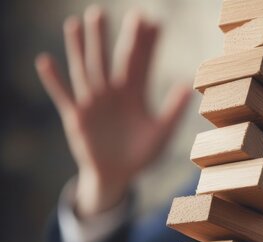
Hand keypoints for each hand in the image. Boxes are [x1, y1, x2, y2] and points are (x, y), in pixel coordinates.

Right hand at [35, 6, 191, 217]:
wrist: (118, 176)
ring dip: (80, 48)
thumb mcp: (162, 133)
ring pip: (85, 70)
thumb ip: (173, 110)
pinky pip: (63, 95)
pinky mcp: (76, 117)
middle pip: (109, 59)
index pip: (140, 62)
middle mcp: (112, 93)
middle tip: (104, 11)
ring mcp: (93, 102)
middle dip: (107, 36)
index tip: (151, 20)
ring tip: (76, 23)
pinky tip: (45, 60)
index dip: (145, 43)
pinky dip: (54, 80)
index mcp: (135, 95)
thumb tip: (188, 86)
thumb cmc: (142, 155)